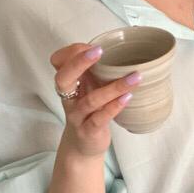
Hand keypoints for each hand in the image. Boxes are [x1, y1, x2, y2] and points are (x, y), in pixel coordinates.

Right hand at [49, 42, 139, 159]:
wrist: (82, 146)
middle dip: (79, 62)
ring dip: (114, 87)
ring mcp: (78, 116)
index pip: (58, 63)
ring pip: (91, 100)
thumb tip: (119, 50)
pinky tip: (128, 97)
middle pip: (64, 78)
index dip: (71, 52)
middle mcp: (69, 98)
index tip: (92, 46)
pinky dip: (114, 107)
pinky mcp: (88, 131)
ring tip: (135, 77)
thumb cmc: (89, 112)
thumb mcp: (89, 88)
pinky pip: (99, 118)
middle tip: (98, 50)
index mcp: (69, 84)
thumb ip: (95, 71)